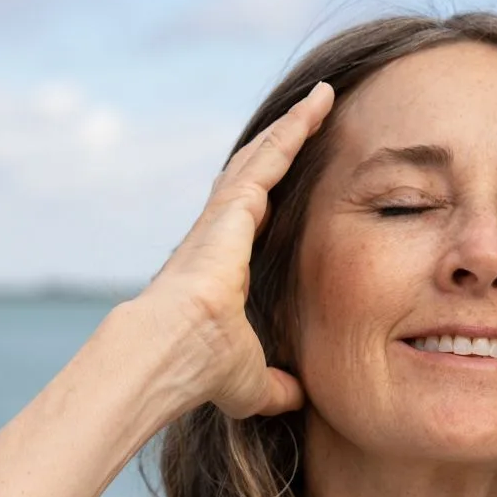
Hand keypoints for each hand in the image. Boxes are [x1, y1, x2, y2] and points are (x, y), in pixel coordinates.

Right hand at [130, 81, 333, 418]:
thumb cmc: (203, 369)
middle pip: (258, 178)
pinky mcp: (232, 206)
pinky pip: (270, 155)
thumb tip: (299, 397)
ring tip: (321, 99)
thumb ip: (277, 385)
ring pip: (263, 157)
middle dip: (283, 148)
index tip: (295, 182)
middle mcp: (221, 235)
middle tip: (311, 121)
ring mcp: (224, 217)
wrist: (175, 352)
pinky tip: (318, 105)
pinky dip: (295, 127)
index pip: (255, 222)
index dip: (275, 197)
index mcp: (224, 268)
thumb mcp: (253, 382)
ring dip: (292, 127)